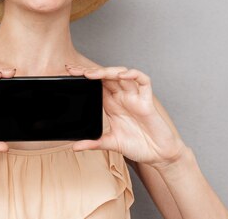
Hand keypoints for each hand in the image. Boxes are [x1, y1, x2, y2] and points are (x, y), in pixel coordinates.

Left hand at [65, 65, 185, 167]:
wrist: (158, 155)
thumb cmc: (137, 146)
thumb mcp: (111, 144)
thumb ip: (93, 143)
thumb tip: (74, 147)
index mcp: (111, 104)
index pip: (96, 85)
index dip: (84, 77)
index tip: (69, 73)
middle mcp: (122, 97)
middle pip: (106, 77)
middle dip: (92, 72)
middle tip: (76, 71)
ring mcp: (134, 97)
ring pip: (122, 75)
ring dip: (108, 71)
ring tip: (94, 74)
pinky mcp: (147, 101)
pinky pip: (144, 82)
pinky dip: (135, 75)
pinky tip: (123, 76)